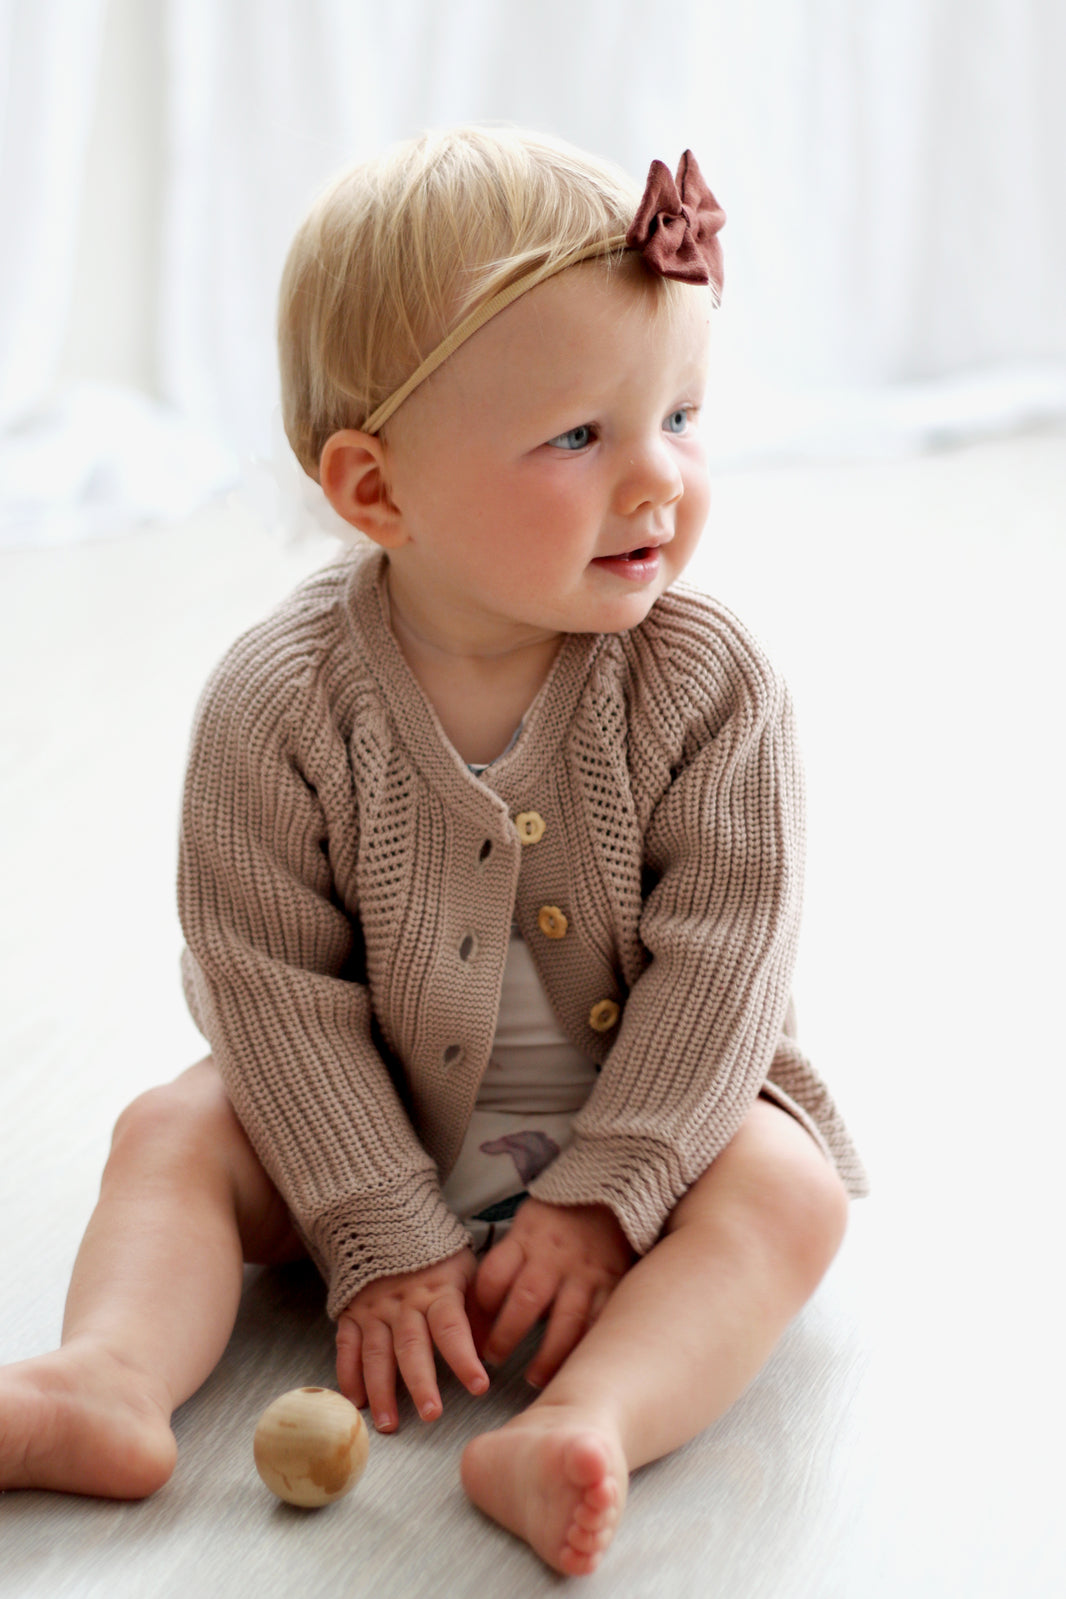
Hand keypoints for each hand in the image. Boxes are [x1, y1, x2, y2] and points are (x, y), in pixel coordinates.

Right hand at [336, 1248, 488, 1431]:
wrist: (386, 1222)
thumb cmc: (436, 1255)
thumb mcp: (466, 1271)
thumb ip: (477, 1309)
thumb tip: (491, 1347)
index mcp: (437, 1291)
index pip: (452, 1328)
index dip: (464, 1357)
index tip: (479, 1386)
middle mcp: (404, 1303)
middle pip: (412, 1347)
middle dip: (421, 1383)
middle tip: (432, 1415)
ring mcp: (375, 1309)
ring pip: (377, 1354)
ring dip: (381, 1390)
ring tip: (389, 1424)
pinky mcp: (352, 1313)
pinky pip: (347, 1347)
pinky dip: (348, 1375)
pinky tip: (355, 1401)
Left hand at [474, 1198, 634, 1388]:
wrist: (609, 1194)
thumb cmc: (558, 1217)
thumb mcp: (525, 1225)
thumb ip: (506, 1261)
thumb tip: (475, 1308)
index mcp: (526, 1239)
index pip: (494, 1275)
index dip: (479, 1307)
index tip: (470, 1330)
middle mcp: (554, 1257)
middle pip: (525, 1300)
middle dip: (506, 1336)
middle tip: (493, 1358)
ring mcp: (585, 1272)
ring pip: (566, 1320)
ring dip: (548, 1355)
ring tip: (533, 1378)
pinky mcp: (612, 1284)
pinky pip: (599, 1321)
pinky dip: (587, 1348)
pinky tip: (575, 1367)